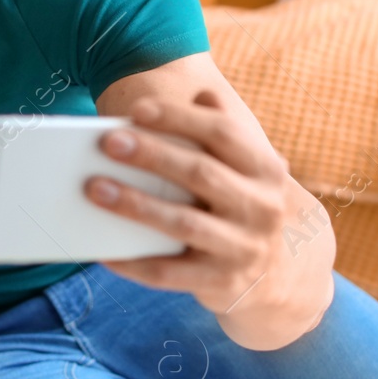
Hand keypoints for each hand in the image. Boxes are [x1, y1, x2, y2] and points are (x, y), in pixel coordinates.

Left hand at [86, 90, 304, 339]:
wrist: (283, 274)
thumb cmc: (247, 204)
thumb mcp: (250, 169)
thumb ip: (227, 132)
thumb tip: (201, 95)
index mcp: (266, 170)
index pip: (224, 134)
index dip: (180, 119)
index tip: (137, 109)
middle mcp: (261, 208)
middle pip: (201, 174)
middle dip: (153, 155)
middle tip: (108, 142)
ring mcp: (243, 249)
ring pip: (182, 224)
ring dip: (135, 205)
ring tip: (94, 188)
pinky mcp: (221, 283)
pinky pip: (169, 273)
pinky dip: (134, 263)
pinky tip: (103, 251)